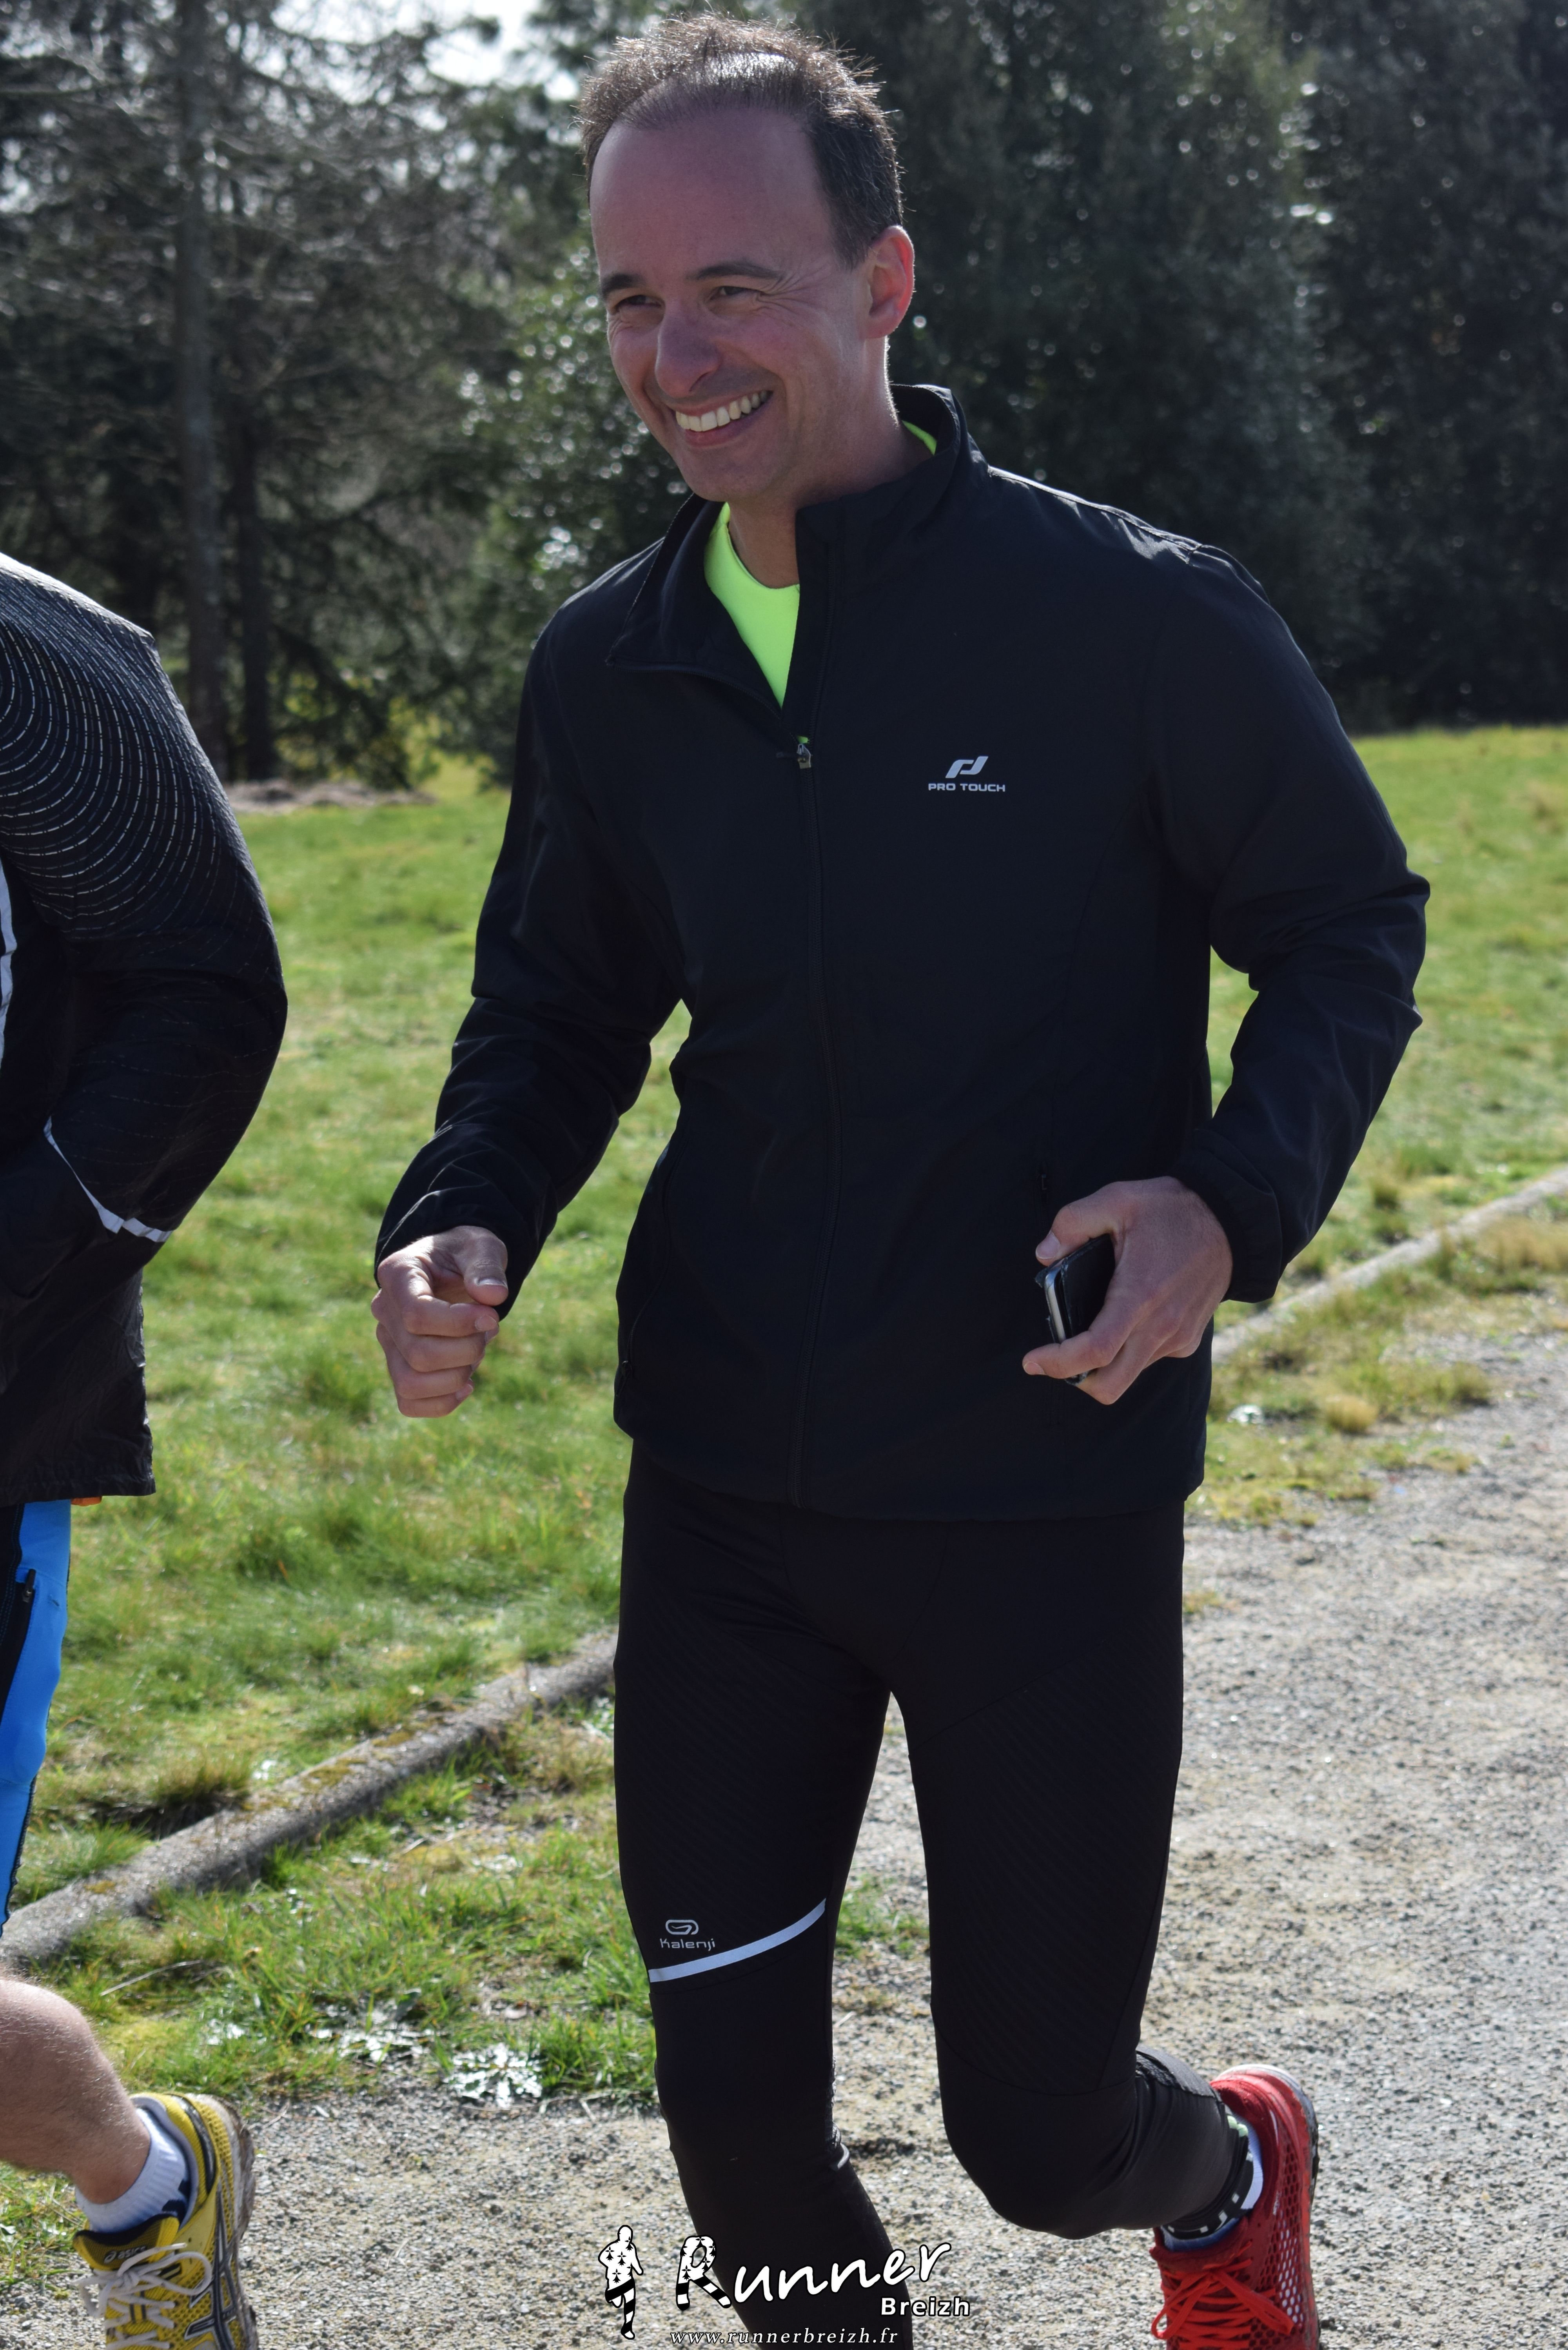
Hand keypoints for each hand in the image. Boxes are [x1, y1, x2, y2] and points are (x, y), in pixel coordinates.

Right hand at [372, 1225, 508, 1417]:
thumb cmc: (465, 1255)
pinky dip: (442, 1402)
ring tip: (477, 1350)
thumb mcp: (481, 1247)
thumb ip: (486, 1266)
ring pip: (409, 1384)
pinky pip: (408, 1402)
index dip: (459, 1323)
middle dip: (467, 1349)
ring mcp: (388, 1342)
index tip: (492, 1315)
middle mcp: (384, 1310)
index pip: (417, 1315)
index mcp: (397, 1274)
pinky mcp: (399, 1366)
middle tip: (489, 1329)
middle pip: (418, 1354)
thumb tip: (494, 1296)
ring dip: (456, 1376)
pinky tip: (467, 1384)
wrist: (453, 1267)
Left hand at [1022, 1177, 1231, 1405]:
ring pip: (1128, 1374)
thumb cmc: (1172, 1209)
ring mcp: (1178, 1337)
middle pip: (1110, 1384)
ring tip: (1085, 1334)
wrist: (1232, 1220)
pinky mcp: (1188, 1339)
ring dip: (1101, 1366)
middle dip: (1075, 1380)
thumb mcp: (1118, 1199)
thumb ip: (1072, 1222)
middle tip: (1053, 1359)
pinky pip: (1148, 1359)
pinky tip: (1121, 1322)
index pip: (1095, 1351)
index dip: (1058, 1363)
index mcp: (1140, 1295)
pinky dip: (1126, 1353)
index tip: (1031, 1361)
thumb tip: (1043, 1255)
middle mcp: (1161, 1326)